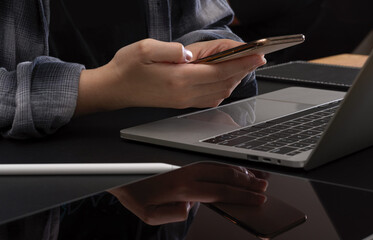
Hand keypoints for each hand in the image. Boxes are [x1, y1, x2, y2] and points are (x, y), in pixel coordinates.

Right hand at [75, 38, 265, 114]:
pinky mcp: (183, 102)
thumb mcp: (144, 48)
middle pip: (224, 82)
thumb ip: (170, 50)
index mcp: (178, 79)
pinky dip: (224, 87)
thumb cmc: (127, 67)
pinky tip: (227, 77)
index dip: (241, 63)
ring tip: (245, 64)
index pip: (219, 71)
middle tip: (258, 57)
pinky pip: (211, 98)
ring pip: (221, 92)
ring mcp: (185, 100)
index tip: (257, 55)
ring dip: (235, 78)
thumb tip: (188, 53)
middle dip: (244, 69)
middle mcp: (185, 93)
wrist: (115, 89)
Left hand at [107, 162, 267, 225]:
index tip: (257, 200)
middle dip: (248, 183)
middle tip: (264, 188)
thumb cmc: (133, 191)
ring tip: (258, 177)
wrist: (119, 168)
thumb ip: (171, 214)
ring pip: (221, 165)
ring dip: (242, 171)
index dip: (241, 196)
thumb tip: (189, 209)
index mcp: (181, 186)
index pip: (220, 191)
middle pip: (226, 175)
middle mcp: (187, 170)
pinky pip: (212, 158)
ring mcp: (187, 161)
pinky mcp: (185, 157)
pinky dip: (229, 162)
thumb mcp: (147, 213)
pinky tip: (239, 166)